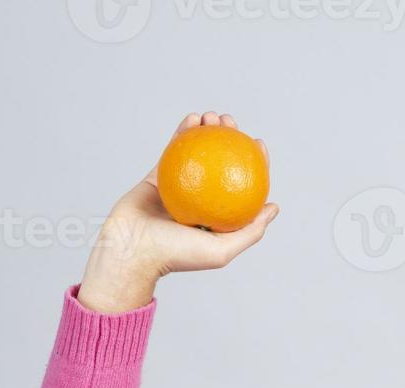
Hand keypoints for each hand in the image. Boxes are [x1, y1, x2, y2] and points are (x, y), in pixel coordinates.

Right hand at [77, 110, 279, 312]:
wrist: (131, 250)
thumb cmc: (175, 255)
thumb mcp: (221, 250)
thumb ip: (250, 232)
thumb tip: (273, 207)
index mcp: (217, 216)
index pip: (242, 184)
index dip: (255, 162)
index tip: (258, 142)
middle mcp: (201, 200)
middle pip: (221, 162)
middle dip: (229, 137)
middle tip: (231, 122)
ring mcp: (179, 187)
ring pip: (197, 152)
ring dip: (207, 130)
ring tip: (212, 116)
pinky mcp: (158, 177)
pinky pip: (172, 150)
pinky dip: (183, 133)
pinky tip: (192, 118)